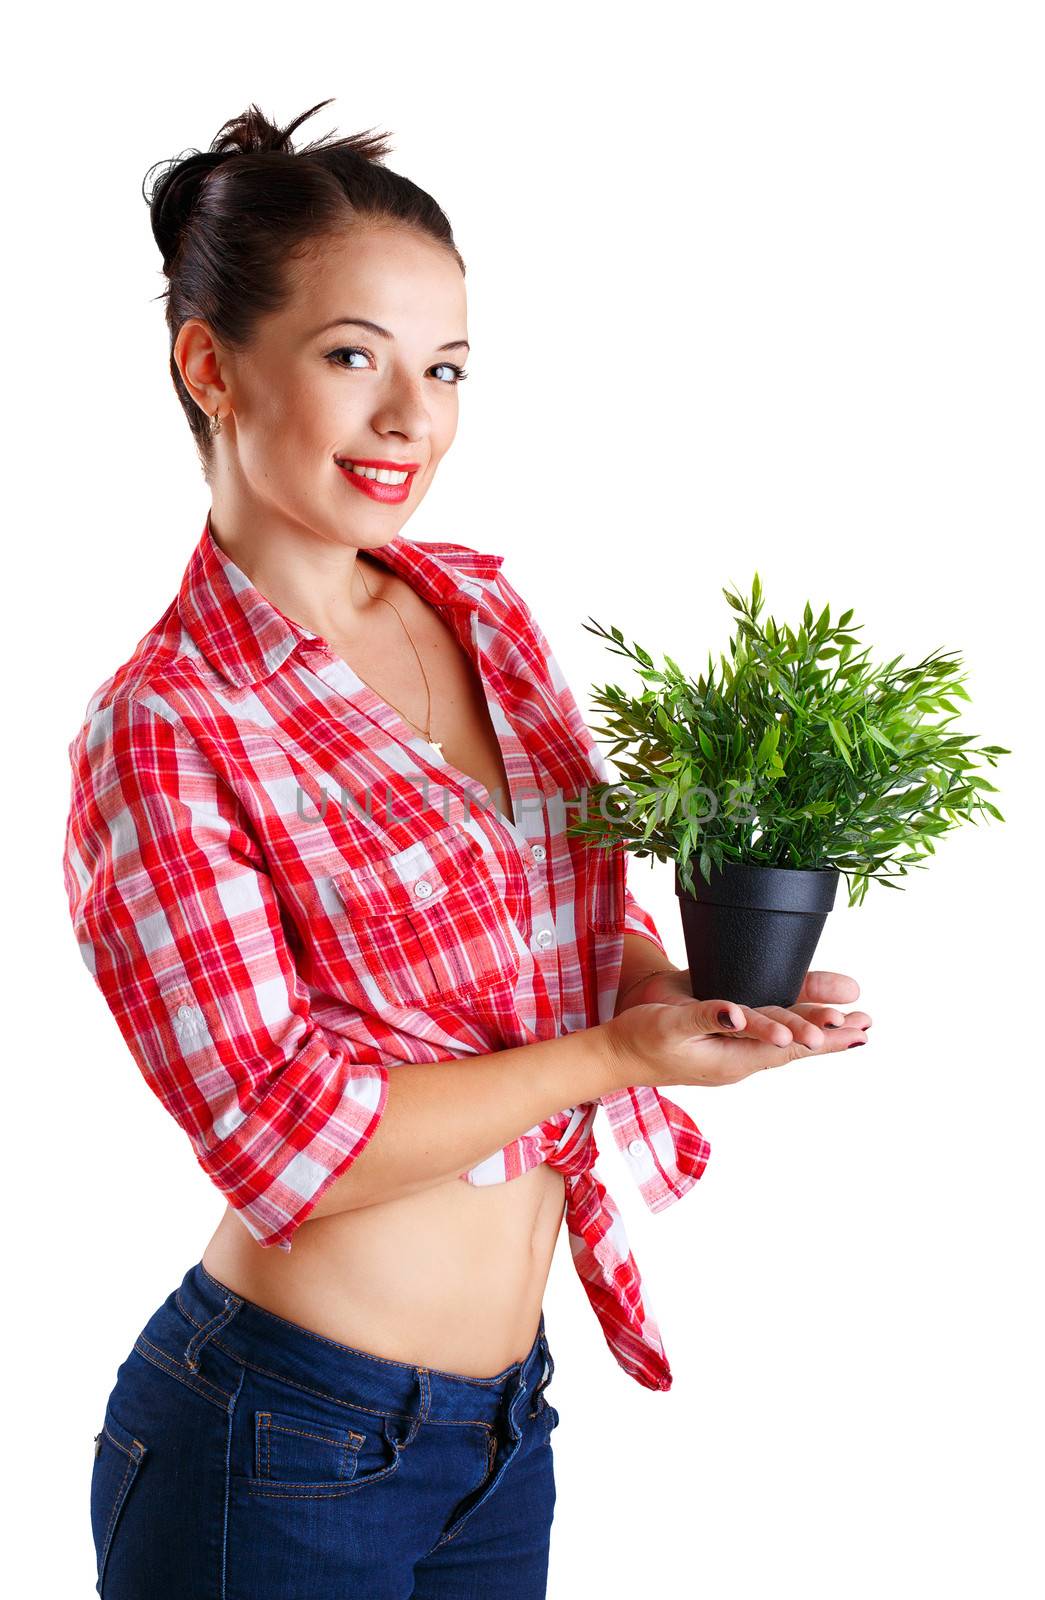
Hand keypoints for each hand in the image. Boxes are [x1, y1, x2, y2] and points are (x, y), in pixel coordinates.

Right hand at [605, 968, 871, 1089]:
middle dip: (829, 1034)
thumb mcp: (672, 1027)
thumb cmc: (642, 1039)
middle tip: (865, 1025)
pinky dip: (789, 1029)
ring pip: (782, 1039)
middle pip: (792, 1046)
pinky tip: (800, 1028)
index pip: (786, 1046)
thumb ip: (707, 1018)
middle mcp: (740, 1057)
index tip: (850, 1029)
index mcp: (733, 1058)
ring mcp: (733, 1049)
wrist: (616, 1053)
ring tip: (849, 1026)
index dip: (819, 1035)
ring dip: (816, 1031)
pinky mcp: (724, 1039)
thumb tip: (738, 1014)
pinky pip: (764, 1033)